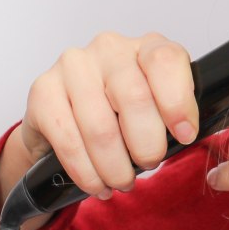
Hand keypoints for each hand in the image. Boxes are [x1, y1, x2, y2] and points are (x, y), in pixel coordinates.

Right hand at [19, 32, 200, 198]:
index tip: (184, 135)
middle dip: (147, 145)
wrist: (66, 115)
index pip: (166, 61)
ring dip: (115, 166)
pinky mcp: (43, 90)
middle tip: (148, 164)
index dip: (178, 102)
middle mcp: (109, 48)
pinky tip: (96, 183)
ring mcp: (73, 66)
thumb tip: (186, 135)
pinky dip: (86, 172)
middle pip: (135, 99)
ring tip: (121, 181)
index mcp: (146, 46)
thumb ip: (175, 112)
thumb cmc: (121, 110)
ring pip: (101, 127)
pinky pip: (69, 140)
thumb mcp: (157, 104)